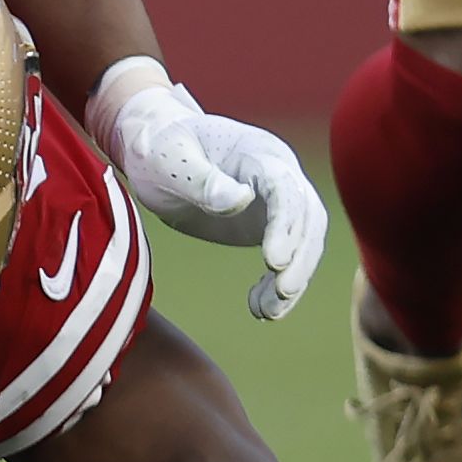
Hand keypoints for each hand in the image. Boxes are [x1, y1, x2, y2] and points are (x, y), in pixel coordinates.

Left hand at [92, 63, 327, 319]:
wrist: (154, 151)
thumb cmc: (160, 149)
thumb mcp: (170, 159)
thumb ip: (201, 179)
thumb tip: (239, 201)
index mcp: (256, 152)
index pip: (284, 188)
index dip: (284, 225)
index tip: (273, 261)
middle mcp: (277, 175)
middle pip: (307, 218)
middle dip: (300, 258)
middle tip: (282, 293)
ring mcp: (275, 202)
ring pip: (304, 242)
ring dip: (293, 278)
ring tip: (266, 312)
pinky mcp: (266, 226)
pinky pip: (287, 258)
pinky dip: (277, 285)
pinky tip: (261, 309)